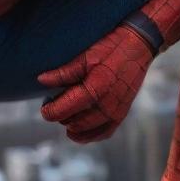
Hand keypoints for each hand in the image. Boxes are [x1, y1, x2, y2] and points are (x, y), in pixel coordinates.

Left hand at [38, 24, 153, 142]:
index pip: (67, 109)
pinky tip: (80, 130)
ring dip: (73, 128)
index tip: (44, 109)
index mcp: (96, 88)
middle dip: (61, 117)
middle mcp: (108, 105)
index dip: (51, 112)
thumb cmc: (111, 47)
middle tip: (53, 106)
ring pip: (88, 131)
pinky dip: (90, 135)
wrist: (138, 45)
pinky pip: (105, 133)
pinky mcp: (123, 113)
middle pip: (76, 123)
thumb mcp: (86, 56)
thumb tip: (41, 80)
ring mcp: (117, 112)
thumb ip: (64, 72)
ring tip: (65, 118)